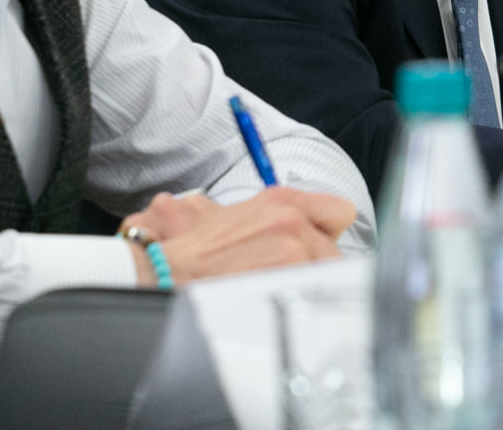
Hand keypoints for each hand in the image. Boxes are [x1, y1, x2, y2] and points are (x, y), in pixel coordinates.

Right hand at [118, 187, 356, 287]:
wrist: (163, 271)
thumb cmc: (197, 250)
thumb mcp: (240, 217)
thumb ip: (282, 220)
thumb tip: (317, 233)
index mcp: (280, 199)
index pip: (339, 213)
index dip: (328, 237)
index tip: (318, 252)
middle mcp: (289, 217)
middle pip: (335, 251)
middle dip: (316, 268)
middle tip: (285, 281)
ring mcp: (289, 247)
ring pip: (325, 275)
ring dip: (304, 287)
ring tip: (269, 292)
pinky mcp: (283, 275)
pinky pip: (311, 293)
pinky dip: (296, 301)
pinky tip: (270, 303)